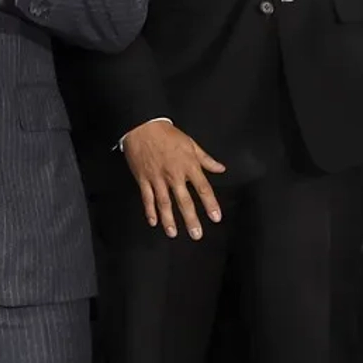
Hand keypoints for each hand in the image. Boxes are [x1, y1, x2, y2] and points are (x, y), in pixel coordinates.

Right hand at [121, 119, 225, 239]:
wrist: (142, 127)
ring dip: (169, 219)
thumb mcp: (191, 143)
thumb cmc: (167, 134)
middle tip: (196, 235)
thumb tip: (220, 168)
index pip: (203, 188)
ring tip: (173, 233)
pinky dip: (150, 210)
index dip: (210, 204)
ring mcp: (157, 178)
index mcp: (188, 166)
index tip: (215, 217)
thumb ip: (205, 159)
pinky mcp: (143, 179)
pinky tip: (153, 221)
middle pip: (184, 201)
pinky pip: (147, 197)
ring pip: (164, 203)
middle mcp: (174, 175)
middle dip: (191, 219)